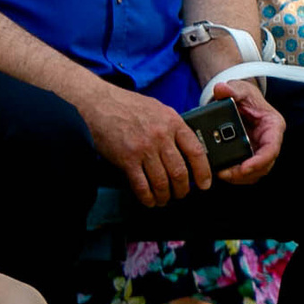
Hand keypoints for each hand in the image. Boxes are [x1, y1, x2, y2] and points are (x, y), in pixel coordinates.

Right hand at [78, 82, 212, 206]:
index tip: (205, 183)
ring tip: (165, 199)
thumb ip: (174, 128)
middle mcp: (161, 136)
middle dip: (183, 189)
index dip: (204, 171)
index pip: (196, 151)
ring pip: (161, 181)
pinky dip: (147, 197)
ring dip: (165, 195)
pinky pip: (141, 185)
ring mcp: (143, 149)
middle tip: (182, 194)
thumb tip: (188, 148)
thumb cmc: (129, 106)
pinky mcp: (126, 159)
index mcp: (173, 123)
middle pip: (179, 171)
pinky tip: (149, 200)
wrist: (99, 103)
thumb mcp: (160, 110)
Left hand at [214, 81, 283, 185]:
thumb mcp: (239, 89)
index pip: (272, 148)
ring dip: (239, 177)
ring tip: (220, 173)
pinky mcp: (250, 156)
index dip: (260, 161)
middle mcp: (270, 141)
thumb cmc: (245, 96)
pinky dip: (235, 175)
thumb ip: (231, 89)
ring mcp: (260, 150)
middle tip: (225, 174)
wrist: (242, 101)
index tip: (244, 168)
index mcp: (272, 126)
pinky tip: (220, 171)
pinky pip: (246, 172)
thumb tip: (221, 89)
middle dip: (246, 173)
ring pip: (256, 172)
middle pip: (264, 165)